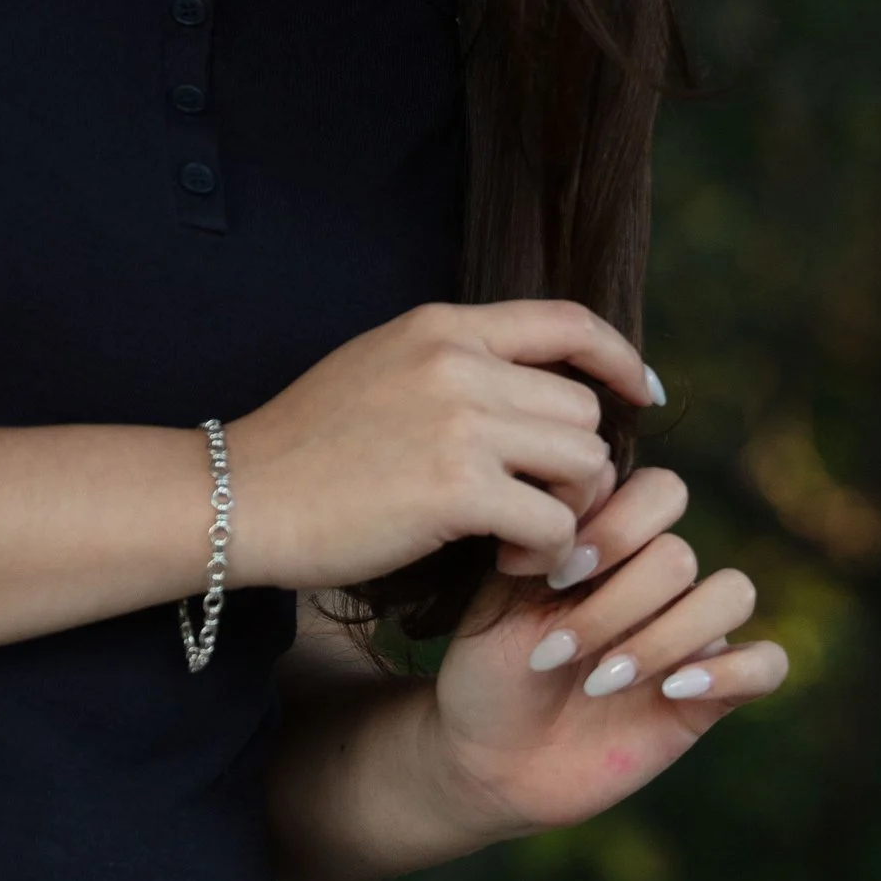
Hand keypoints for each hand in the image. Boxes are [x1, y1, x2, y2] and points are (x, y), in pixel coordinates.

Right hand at [226, 299, 647, 593]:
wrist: (238, 496)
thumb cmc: (305, 450)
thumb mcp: (380, 370)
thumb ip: (452, 367)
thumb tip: (529, 388)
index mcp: (442, 326)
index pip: (566, 320)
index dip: (618, 357)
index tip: (642, 394)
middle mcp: (458, 361)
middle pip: (582, 410)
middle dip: (580, 469)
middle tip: (547, 509)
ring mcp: (458, 420)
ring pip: (583, 464)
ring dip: (569, 512)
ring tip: (523, 537)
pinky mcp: (455, 486)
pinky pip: (554, 522)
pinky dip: (546, 552)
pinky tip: (506, 559)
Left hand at [423, 465, 788, 838]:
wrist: (486, 758)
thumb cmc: (488, 669)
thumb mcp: (501, 595)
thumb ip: (549, 533)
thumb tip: (591, 474)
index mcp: (615, 544)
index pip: (661, 492)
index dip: (616, 527)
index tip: (552, 576)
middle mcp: (660, 583)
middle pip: (679, 554)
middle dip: (615, 604)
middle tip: (557, 649)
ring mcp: (690, 637)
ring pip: (732, 593)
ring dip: (664, 637)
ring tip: (601, 681)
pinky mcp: (709, 698)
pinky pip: (767, 663)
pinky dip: (730, 670)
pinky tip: (671, 690)